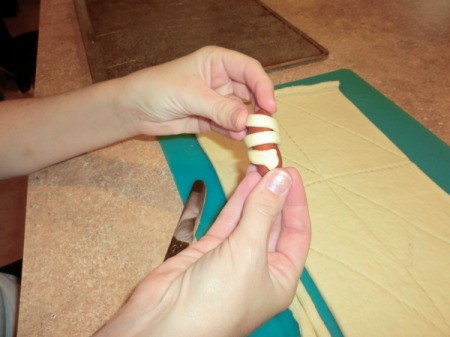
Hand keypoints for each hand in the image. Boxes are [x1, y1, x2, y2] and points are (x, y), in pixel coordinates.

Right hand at [94, 168, 310, 336]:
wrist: (164, 320)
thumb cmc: (219, 296)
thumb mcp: (249, 252)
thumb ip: (264, 212)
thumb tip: (283, 178)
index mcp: (280, 278)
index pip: (296, 233)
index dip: (295, 202)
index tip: (291, 173)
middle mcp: (259, 269)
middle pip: (272, 224)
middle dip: (274, 194)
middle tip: (273, 162)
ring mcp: (232, 258)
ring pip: (249, 219)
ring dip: (255, 193)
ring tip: (259, 165)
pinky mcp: (209, 250)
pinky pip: (227, 222)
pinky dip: (235, 202)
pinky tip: (244, 182)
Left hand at [117, 46, 275, 139]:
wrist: (134, 109)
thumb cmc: (158, 89)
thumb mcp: (190, 95)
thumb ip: (219, 108)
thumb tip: (247, 122)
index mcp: (218, 62)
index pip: (249, 70)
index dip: (263, 86)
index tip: (269, 107)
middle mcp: (222, 80)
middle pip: (250, 92)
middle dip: (259, 108)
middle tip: (266, 127)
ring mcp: (217, 101)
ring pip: (241, 112)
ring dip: (248, 124)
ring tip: (254, 137)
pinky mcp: (211, 119)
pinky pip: (229, 126)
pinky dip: (234, 132)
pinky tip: (237, 138)